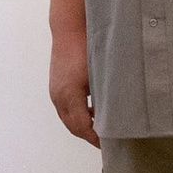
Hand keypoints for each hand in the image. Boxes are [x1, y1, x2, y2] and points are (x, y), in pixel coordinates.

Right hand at [49, 29, 96, 148]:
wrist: (68, 29)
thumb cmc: (86, 48)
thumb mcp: (100, 75)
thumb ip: (106, 96)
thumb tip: (118, 114)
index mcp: (70, 96)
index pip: (82, 127)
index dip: (95, 138)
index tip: (108, 144)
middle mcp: (59, 97)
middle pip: (73, 126)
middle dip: (88, 135)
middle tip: (106, 140)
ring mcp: (55, 92)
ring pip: (68, 118)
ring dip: (82, 124)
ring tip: (101, 127)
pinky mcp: (55, 86)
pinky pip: (65, 108)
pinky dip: (77, 114)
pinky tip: (92, 110)